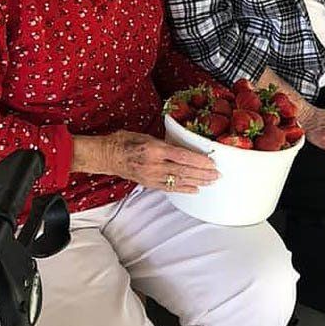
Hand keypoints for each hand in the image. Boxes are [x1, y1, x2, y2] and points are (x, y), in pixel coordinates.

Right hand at [84, 130, 219, 193]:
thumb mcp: (147, 136)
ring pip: (179, 181)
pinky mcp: (149, 184)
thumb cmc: (125, 141)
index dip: (198, 160)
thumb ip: (165, 142)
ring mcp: (151, 176)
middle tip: (217, 174)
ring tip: (211, 182)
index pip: (182, 156)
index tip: (211, 162)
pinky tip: (195, 189)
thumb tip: (184, 146)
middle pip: (183, 171)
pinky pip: (169, 188)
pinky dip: (184, 189)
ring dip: (197, 182)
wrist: (107, 155)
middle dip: (202, 173)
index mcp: (154, 149)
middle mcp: (154, 165)